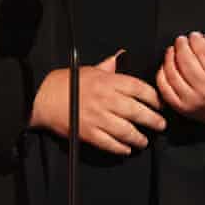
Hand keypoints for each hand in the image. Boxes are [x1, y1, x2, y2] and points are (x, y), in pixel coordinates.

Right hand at [30, 51, 166, 154]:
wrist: (43, 97)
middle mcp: (105, 99)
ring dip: (139, 137)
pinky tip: (127, 149)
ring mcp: (97, 117)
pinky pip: (109, 143)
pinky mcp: (88, 133)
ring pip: (126, 130)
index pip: (138, 88)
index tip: (160, 104)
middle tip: (161, 125)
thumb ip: (109, 66)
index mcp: (107, 81)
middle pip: (137, 111)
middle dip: (153, 120)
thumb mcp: (90, 69)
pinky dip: (121, 148)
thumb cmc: (68, 82)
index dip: (153, 97)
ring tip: (145, 140)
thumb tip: (121, 56)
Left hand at [156, 32, 204, 126]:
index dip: (195, 39)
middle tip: (181, 40)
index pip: (203, 51)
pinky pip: (165, 87)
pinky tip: (167, 66)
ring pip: (173, 72)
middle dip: (181, 45)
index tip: (194, 36)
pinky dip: (163, 73)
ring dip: (170, 56)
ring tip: (173, 50)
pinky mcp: (182, 106)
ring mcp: (193, 99)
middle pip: (186, 59)